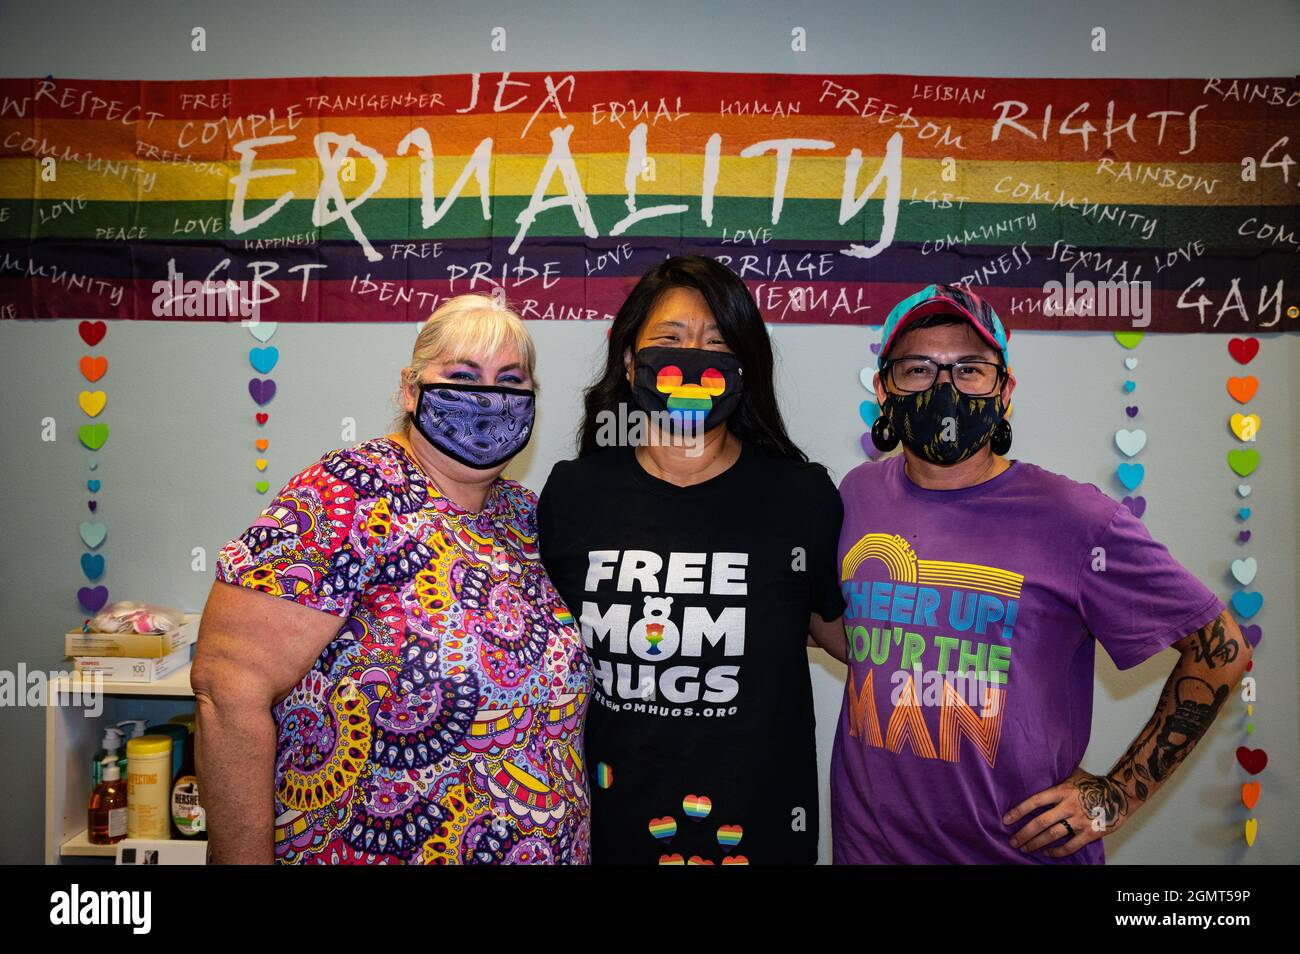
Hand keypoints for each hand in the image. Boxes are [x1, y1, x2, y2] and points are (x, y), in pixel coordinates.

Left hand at [1003, 767, 1130, 857]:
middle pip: (1041, 822)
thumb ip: (1056, 775)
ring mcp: (1079, 820)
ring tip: (1024, 848)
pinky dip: (1058, 852)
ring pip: (1052, 835)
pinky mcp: (1091, 832)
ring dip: (1036, 844)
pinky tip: (1048, 853)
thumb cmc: (1094, 783)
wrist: (1120, 793)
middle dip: (1024, 834)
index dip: (1019, 811)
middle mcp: (1068, 806)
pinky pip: (1071, 846)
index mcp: (1062, 790)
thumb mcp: (1073, 774)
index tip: (1006, 819)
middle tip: (1012, 841)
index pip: (1035, 801)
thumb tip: (1037, 767)